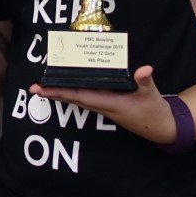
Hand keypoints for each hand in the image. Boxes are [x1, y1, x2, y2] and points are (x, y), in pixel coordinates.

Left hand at [32, 65, 178, 144]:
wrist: (161, 127)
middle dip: (54, 93)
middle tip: (34, 87)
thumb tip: (145, 69)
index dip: (61, 92)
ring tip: (45, 86)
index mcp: (110, 104)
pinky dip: (74, 92)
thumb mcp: (152, 95)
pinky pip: (86, 97)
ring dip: (61, 93)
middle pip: (73, 98)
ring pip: (78, 98)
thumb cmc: (155, 111)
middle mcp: (103, 106)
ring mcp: (105, 107)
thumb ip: (146, 82)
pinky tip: (68, 86)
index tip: (43, 90)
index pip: (81, 96)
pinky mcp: (108, 105)